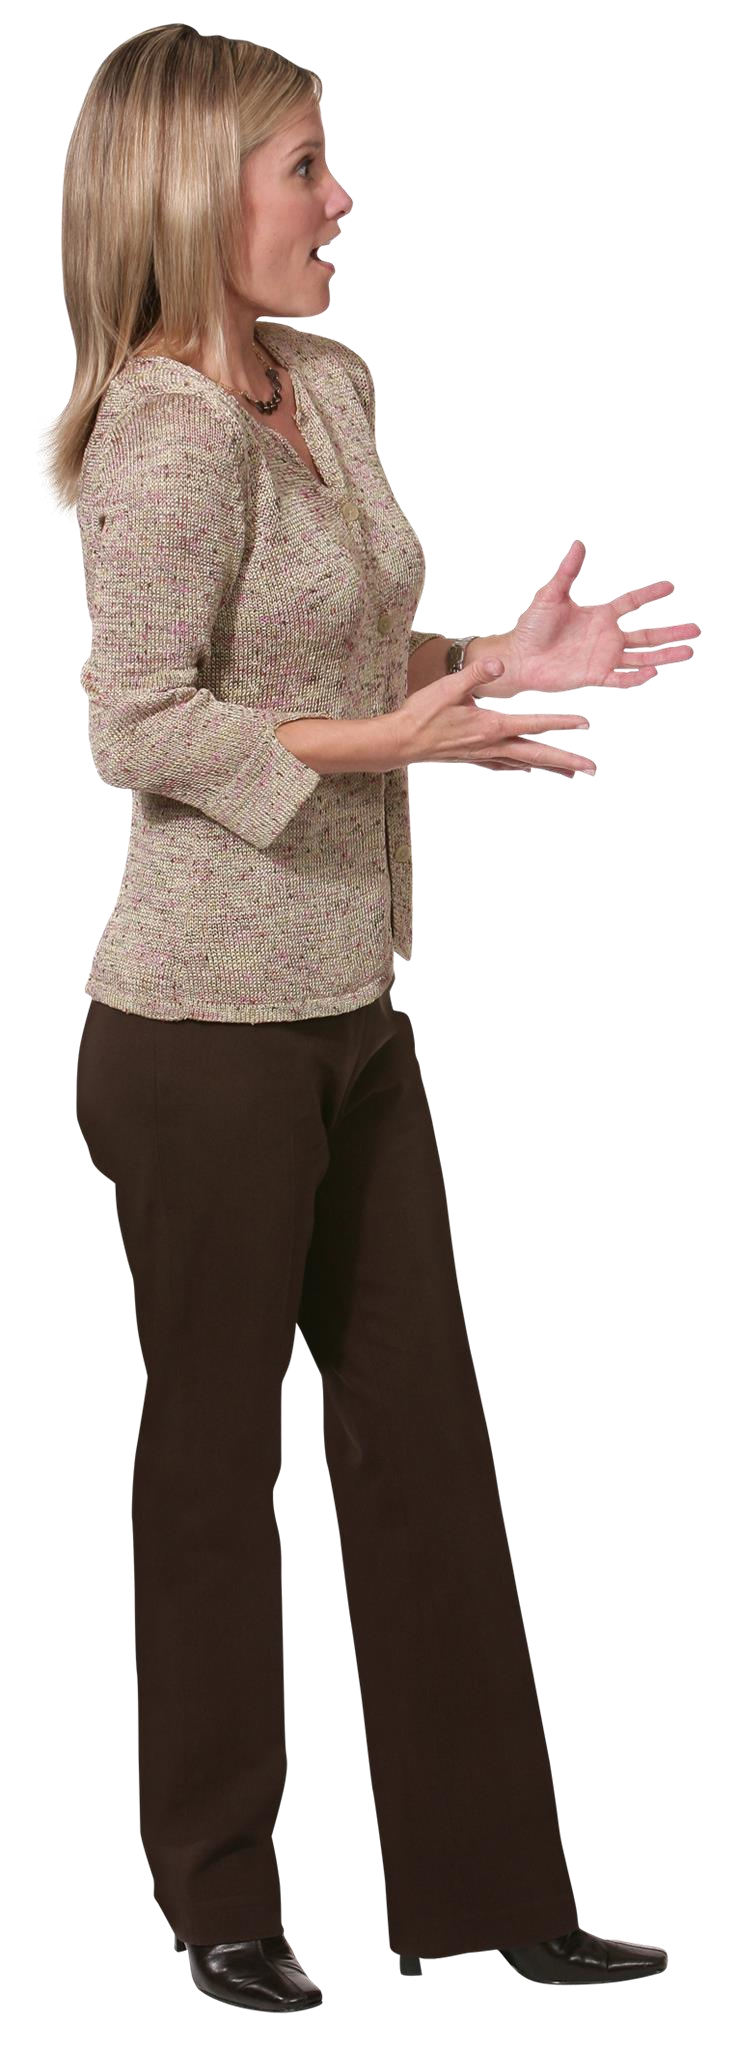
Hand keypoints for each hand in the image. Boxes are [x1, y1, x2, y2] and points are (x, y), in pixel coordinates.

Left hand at [496, 538, 701, 696]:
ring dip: (666, 656)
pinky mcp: (596, 677)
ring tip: (689, 651)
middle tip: (697, 630)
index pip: (632, 603)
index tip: (671, 586)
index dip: (651, 594)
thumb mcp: (551, 595)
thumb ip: (568, 571)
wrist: (518, 657)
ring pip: (642, 658)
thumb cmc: (531, 626)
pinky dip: (638, 677)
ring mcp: (603, 658)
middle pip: (647, 635)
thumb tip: (579, 544)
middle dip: (672, 632)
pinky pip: (622, 679)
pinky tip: (654, 671)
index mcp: (600, 615)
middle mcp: (606, 637)